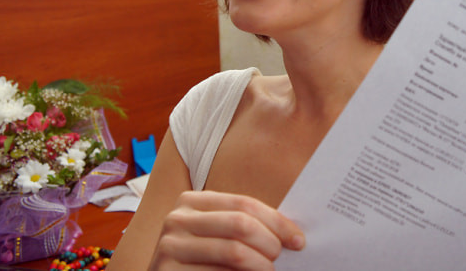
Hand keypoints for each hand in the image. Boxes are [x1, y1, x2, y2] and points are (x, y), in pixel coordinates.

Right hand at [149, 190, 304, 270]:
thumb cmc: (199, 263)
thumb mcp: (217, 236)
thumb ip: (241, 228)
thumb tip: (290, 233)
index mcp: (192, 201)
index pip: (244, 204)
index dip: (276, 221)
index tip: (298, 240)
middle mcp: (177, 218)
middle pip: (240, 224)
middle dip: (270, 242)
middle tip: (281, 258)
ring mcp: (170, 246)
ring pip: (233, 251)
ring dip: (261, 265)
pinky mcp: (167, 270)